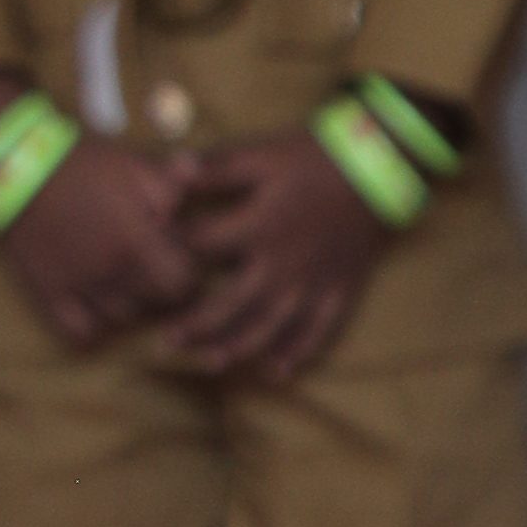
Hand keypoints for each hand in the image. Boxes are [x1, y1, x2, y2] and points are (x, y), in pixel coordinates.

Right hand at [0, 74, 200, 353]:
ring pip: (121, 319)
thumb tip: (195, 190)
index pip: (183, 282)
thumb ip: (171, 182)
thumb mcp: (131, 164)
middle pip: (156, 305)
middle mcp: (111, 272)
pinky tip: (96, 305)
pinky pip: (80, 334)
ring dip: (130, 305)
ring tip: (126, 282)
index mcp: (136, 240)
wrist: (16, 167)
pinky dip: (94, 328)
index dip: (188, 272)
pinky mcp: (50, 295)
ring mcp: (80, 288)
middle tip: (156, 269)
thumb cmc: (79, 163)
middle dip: (163, 289)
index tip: (179, 258)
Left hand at [161, 135, 386, 383]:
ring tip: (209, 363)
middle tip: (164, 342)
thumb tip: (170, 171)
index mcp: (258, 227)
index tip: (146, 262)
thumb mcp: (262, 154)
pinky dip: (297, 354)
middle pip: (229, 305)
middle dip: (194, 325)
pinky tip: (275, 372)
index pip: (201, 248)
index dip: (169, 253)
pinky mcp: (340, 291)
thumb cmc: (315, 156)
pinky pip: (318, 332)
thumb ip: (215, 167)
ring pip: (269, 328)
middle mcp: (282, 264)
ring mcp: (312, 283)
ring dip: (237, 348)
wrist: (381, 165)